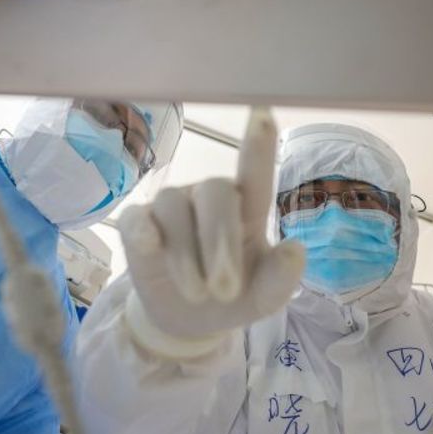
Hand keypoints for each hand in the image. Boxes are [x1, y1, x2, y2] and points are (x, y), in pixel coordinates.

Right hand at [120, 108, 305, 356]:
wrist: (188, 321)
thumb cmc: (233, 297)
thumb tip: (295, 250)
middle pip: (215, 192)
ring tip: (198, 294)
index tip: (263, 113)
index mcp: (248, 208)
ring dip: (187, 256)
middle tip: (226, 290)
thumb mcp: (264, 298)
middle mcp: (209, 197)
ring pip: (175, 208)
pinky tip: (150, 247)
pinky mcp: (137, 224)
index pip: (255, 172)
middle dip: (220, 241)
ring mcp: (171, 207)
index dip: (258, 144)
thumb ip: (280, 278)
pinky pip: (137, 218)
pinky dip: (144, 232)